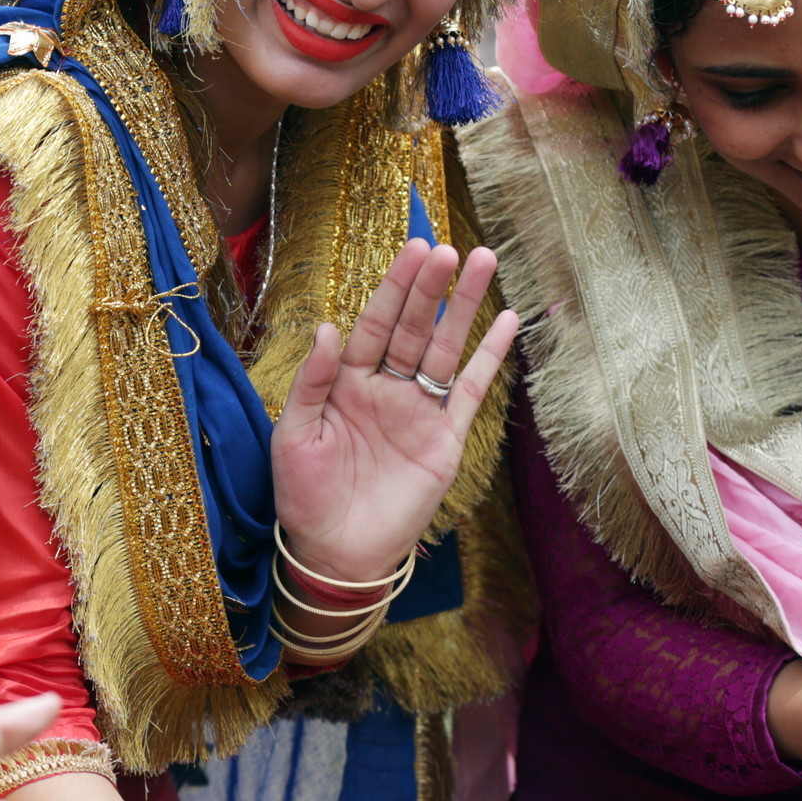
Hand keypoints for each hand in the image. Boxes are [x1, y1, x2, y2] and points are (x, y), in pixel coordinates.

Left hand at [272, 241, 517, 586]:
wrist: (335, 552)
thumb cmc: (304, 495)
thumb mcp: (294, 434)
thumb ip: (312, 381)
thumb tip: (328, 326)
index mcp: (346, 382)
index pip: (375, 323)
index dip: (394, 287)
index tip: (413, 247)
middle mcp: (386, 388)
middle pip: (414, 327)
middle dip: (431, 287)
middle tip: (449, 248)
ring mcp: (419, 411)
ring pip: (446, 348)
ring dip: (464, 307)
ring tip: (482, 261)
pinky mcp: (446, 439)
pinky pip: (472, 390)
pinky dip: (489, 356)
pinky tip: (508, 321)